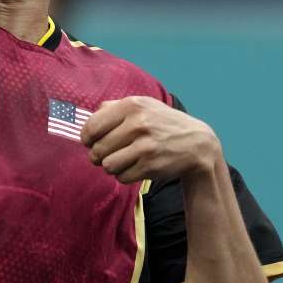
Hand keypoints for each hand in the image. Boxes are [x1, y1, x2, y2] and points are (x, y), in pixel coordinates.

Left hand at [80, 96, 221, 183]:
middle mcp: (138, 124)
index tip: (90, 142)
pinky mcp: (150, 166)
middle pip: (97, 149)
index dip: (86, 138)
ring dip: (111, 166)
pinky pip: (121, 177)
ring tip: (122, 160)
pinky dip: (124, 175)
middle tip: (107, 154)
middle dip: (98, 155)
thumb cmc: (163, 123)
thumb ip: (114, 106)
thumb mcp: (143, 105)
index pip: (92, 127)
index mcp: (132, 105)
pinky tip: (134, 167)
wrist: (197, 143)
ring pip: (107, 165)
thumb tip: (89, 116)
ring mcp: (145, 146)